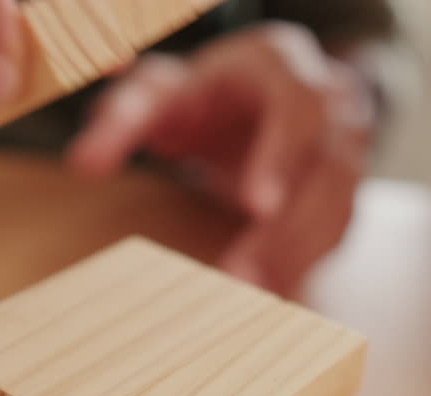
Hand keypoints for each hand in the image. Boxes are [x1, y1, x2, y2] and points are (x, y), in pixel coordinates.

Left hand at [67, 23, 372, 295]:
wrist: (252, 102)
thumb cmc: (202, 94)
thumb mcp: (158, 93)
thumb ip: (122, 119)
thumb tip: (84, 162)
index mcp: (285, 64)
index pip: (298, 107)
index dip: (281, 155)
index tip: (255, 205)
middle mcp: (331, 103)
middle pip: (327, 166)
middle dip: (286, 225)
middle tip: (243, 275)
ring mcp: (347, 148)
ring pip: (336, 206)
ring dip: (294, 255)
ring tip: (250, 295)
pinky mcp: (343, 191)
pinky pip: (335, 232)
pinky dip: (303, 264)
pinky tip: (269, 293)